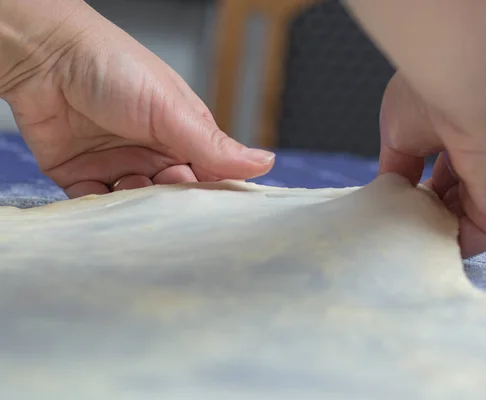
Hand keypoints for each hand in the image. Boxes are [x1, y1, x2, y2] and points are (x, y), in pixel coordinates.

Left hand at [0, 1, 273, 197]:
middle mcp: (153, 151)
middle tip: (166, 189)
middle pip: (173, 195)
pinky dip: (101, 207)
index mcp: (182, 134)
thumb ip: (214, 146)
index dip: (211, 192)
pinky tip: (104, 196)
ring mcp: (117, 163)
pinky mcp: (81, 174)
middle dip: (171, 200)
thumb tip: (265, 163)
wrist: (45, 56)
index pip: (208, 174)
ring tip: (130, 182)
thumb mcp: (172, 110)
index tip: (214, 209)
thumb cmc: (114, 67)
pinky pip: (97, 203)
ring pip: (137, 203)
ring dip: (136, 203)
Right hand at [379, 71, 485, 258]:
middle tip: (394, 223)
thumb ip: (399, 169)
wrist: (461, 86)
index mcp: (471, 144)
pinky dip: (444, 244)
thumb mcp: (403, 138)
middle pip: (454, 207)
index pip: (448, 181)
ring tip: (399, 230)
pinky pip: (473, 240)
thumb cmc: (432, 98)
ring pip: (462, 226)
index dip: (420, 196)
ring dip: (431, 232)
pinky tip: (415, 239)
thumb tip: (389, 192)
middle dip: (424, 217)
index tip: (395, 204)